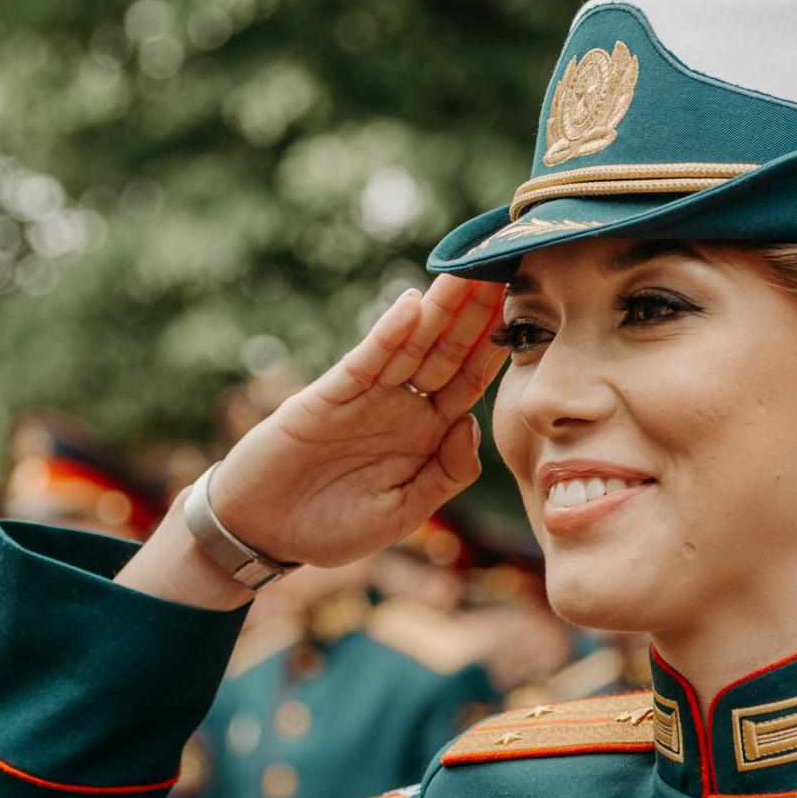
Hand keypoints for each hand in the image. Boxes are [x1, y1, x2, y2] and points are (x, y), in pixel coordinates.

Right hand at [117, 276, 506, 608]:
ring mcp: (365, 398)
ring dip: (440, 308)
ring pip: (412, 344)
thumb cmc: (331, 526)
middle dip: (477, 310)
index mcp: (426, 434)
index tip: (534, 311)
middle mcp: (401, 406)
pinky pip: (365, 362)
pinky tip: (411, 307)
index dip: (499, 346)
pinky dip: (387, 335)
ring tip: (468, 269)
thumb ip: (446, 475)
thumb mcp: (404, 512)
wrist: (262, 533)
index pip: (471, 380)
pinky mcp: (328, 397)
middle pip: (448, 350)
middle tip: (508, 264)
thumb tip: (472, 425)